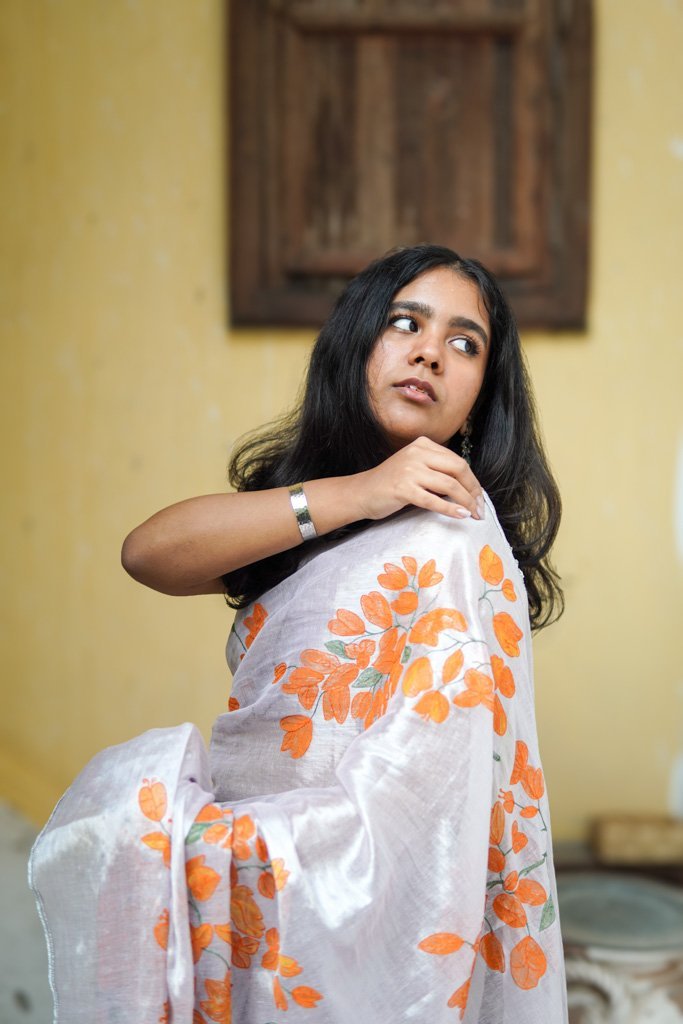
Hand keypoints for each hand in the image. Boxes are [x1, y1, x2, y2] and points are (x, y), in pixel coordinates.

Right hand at [354, 436, 484, 521]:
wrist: (362, 493)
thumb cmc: (391, 484)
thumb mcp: (415, 467)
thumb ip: (437, 470)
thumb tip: (468, 488)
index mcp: (423, 445)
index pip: (458, 461)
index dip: (473, 481)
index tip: (479, 498)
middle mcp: (417, 453)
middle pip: (458, 470)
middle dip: (473, 491)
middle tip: (480, 508)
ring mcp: (409, 470)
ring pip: (449, 485)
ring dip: (466, 502)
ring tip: (473, 515)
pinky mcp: (403, 488)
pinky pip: (434, 500)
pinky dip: (450, 509)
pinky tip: (460, 516)